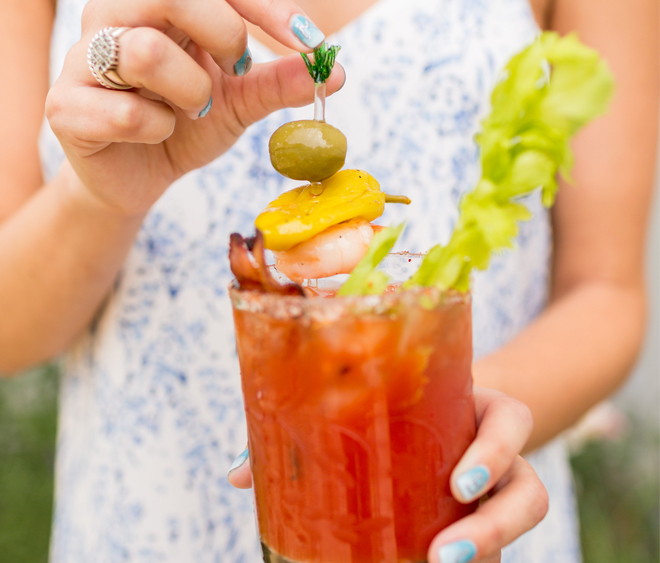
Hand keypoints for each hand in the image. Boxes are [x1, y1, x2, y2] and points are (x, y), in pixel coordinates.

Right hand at [46, 0, 344, 215]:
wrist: (139, 177)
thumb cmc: (184, 125)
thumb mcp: (238, 101)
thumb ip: (278, 83)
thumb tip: (334, 71)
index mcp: (159, 6)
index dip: (265, 7)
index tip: (309, 40)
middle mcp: (115, 18)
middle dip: (222, 33)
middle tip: (233, 69)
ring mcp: (85, 60)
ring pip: (143, 51)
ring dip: (190, 91)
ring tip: (190, 109)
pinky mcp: (67, 107)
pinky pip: (122, 111)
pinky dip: (157, 130)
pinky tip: (157, 134)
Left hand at [228, 387, 547, 562]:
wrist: (446, 404)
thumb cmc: (402, 403)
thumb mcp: (374, 400)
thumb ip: (308, 425)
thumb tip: (236, 474)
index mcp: (482, 410)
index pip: (512, 424)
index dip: (494, 456)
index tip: (457, 486)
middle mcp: (502, 454)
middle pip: (527, 496)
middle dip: (492, 530)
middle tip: (441, 554)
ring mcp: (498, 489)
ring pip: (512, 534)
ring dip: (476, 559)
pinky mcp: (483, 519)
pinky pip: (483, 556)